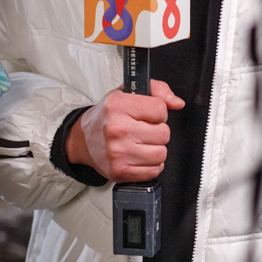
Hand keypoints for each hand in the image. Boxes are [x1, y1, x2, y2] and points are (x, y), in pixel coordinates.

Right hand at [67, 79, 183, 181]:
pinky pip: (153, 171)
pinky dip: (150, 165)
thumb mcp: (127, 93)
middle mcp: (116, 129)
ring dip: (155, 149)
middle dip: (158, 131)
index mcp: (117, 105)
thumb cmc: (107, 116)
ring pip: (161, 154)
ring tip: (141, 143)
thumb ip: (157, 90)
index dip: (158, 112)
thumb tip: (177, 103)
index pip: (160, 109)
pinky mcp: (119, 171)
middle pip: (164, 133)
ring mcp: (117, 152)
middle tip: (143, 130)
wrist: (83, 140)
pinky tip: (139, 156)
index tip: (148, 114)